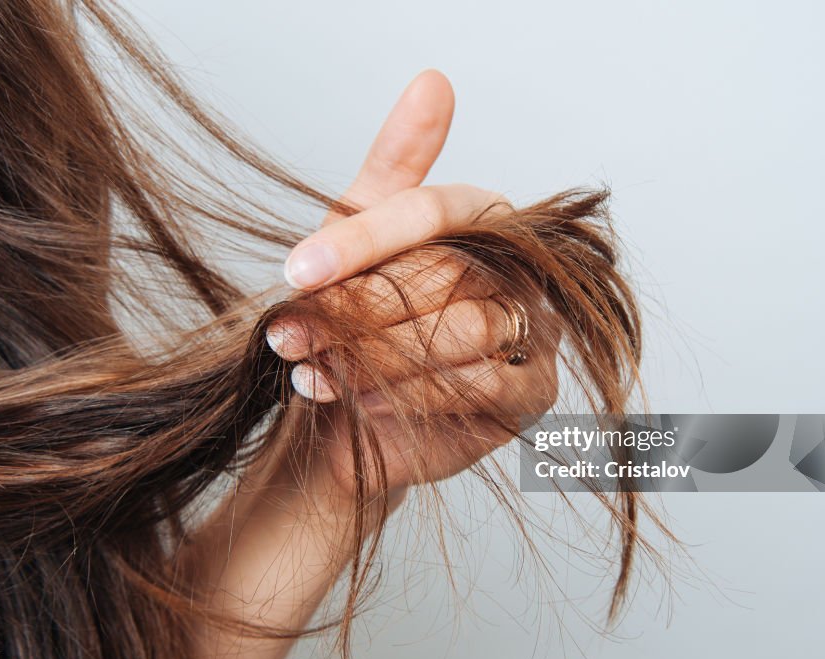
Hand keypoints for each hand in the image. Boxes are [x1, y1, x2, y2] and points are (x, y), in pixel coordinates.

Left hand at [188, 71, 560, 658]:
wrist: (353, 412)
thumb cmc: (360, 318)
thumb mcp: (356, 239)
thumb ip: (393, 168)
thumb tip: (433, 79)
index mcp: (484, 220)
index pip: (435, 212)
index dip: (363, 239)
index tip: (296, 269)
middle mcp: (520, 269)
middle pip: (449, 275)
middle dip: (358, 309)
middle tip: (290, 332)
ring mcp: (534, 330)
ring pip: (466, 330)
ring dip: (377, 353)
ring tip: (314, 365)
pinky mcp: (533, 392)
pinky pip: (484, 385)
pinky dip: (414, 394)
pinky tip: (364, 399)